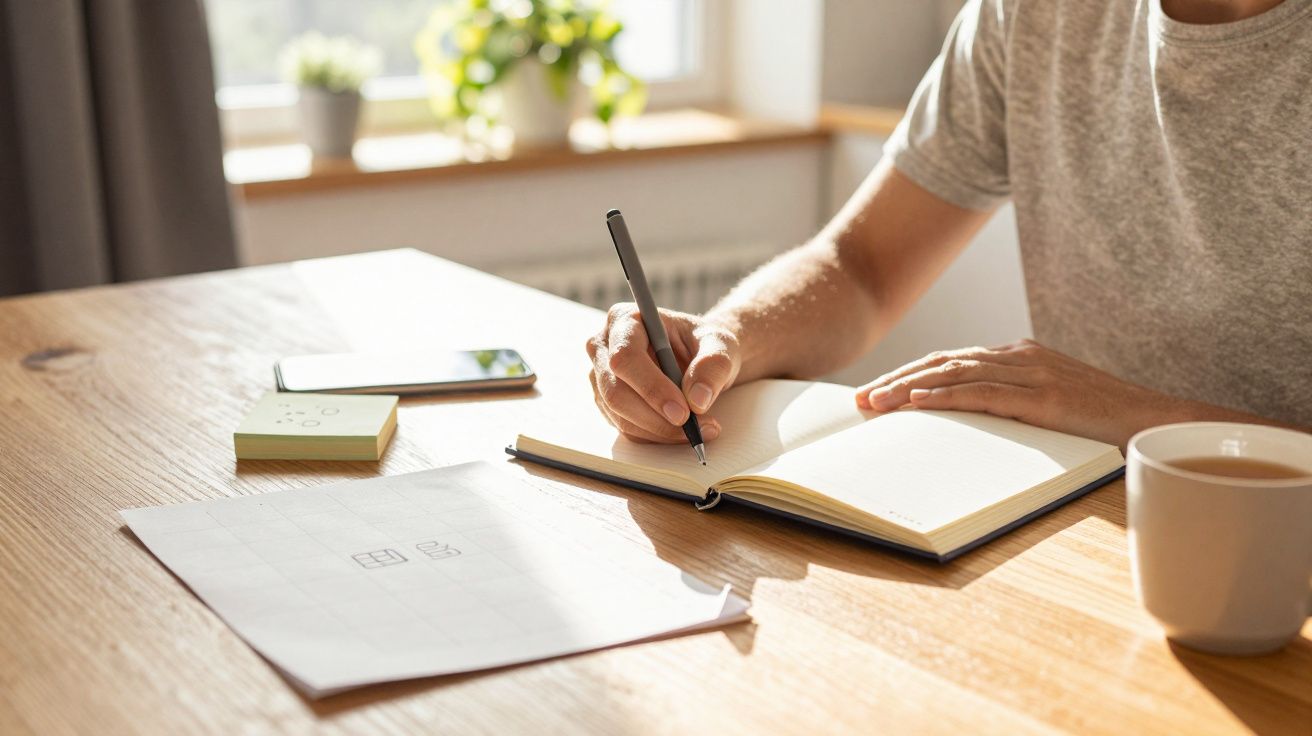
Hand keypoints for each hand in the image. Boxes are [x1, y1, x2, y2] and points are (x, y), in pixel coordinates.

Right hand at [587, 304, 740, 442]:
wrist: (700, 358)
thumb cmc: (704, 343)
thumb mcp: (720, 344)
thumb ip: (712, 365)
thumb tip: (697, 400)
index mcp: (625, 320)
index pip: (625, 357)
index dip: (651, 387)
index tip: (683, 411)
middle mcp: (604, 347)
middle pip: (615, 391)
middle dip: (656, 418)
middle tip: (694, 429)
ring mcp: (601, 378)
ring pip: (620, 416)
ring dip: (660, 431)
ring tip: (700, 430)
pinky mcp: (608, 403)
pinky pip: (627, 429)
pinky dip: (657, 436)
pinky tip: (684, 431)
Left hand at [854, 339, 1190, 446]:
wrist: (1157, 421)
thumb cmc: (1105, 422)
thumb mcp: (1051, 406)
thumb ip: (1013, 405)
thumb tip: (967, 424)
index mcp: (1020, 356)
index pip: (951, 362)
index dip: (909, 376)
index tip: (875, 394)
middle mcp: (1020, 356)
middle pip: (942, 363)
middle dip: (896, 380)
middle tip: (859, 401)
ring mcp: (1032, 373)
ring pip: (954, 374)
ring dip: (908, 388)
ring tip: (874, 404)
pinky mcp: (1042, 397)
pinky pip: (982, 393)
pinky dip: (945, 396)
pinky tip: (917, 403)